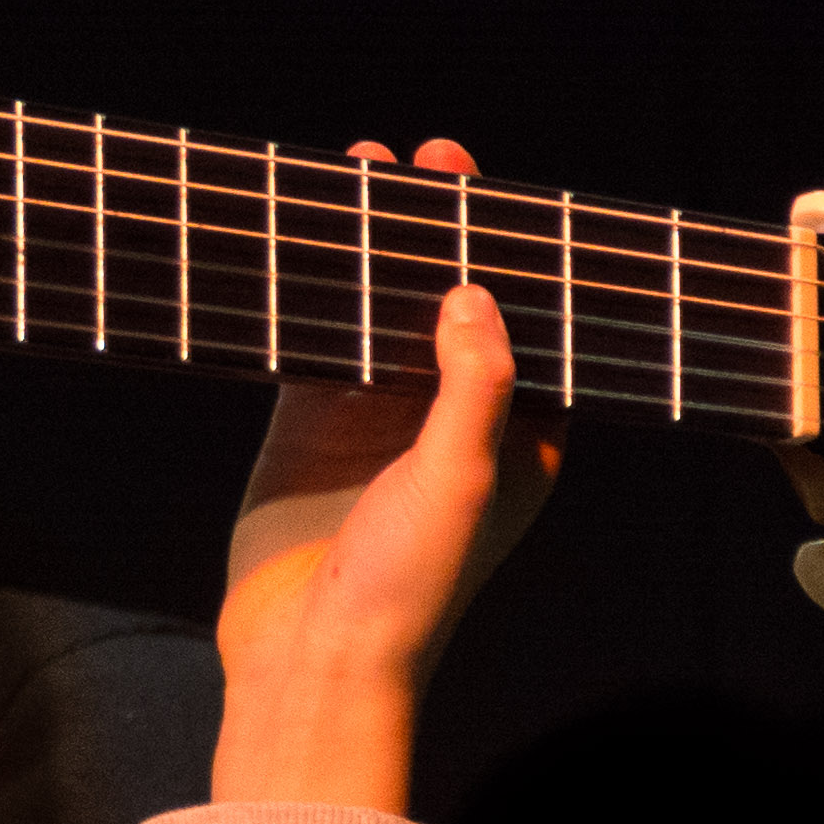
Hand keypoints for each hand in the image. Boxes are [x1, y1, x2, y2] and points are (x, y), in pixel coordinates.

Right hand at [206, 138, 546, 811]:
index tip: (486, 191)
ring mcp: (375, 420)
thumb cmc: (410, 590)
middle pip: (448, 303)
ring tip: (355, 178)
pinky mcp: (307, 427)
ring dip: (371, 248)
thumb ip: (472, 387)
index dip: (509, 254)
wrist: (311, 660)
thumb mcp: (462, 482)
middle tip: (421, 163)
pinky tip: (301, 240)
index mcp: (517, 436)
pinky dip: (308, 290)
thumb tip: (473, 293)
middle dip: (438, 233)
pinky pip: (313, 339)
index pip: (522, 323)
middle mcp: (449, 420)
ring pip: (379, 310)